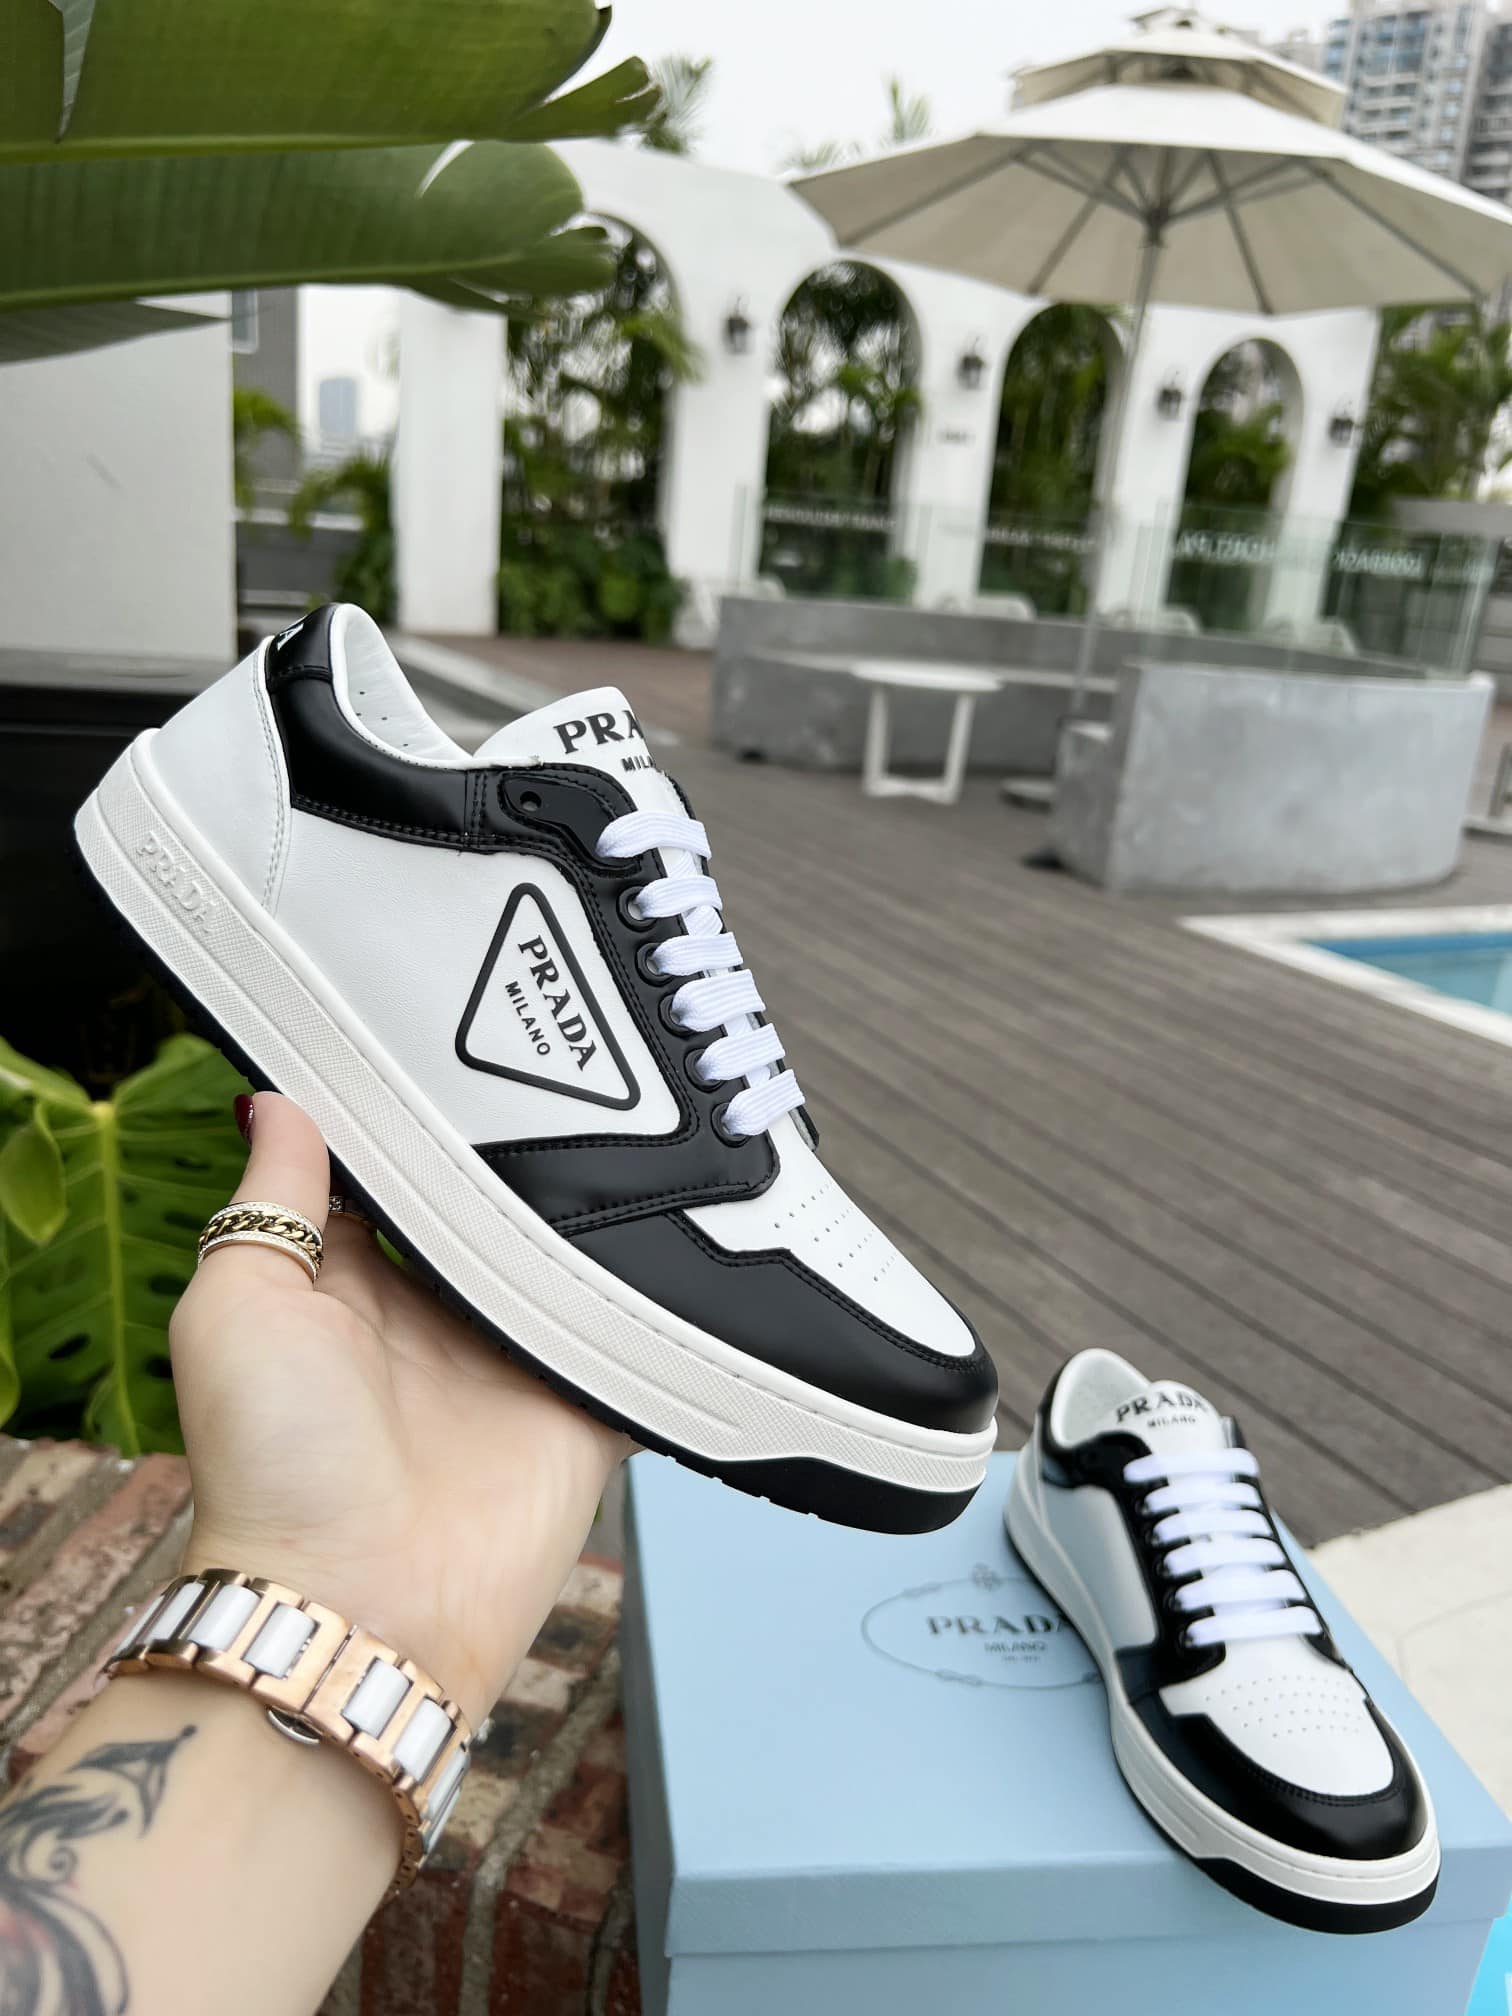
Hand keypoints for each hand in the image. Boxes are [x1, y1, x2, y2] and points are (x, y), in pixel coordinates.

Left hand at [171, 1093, 628, 1726]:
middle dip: (522, 1149)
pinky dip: (664, 1296)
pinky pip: (638, 1333)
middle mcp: (438, 1315)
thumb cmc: (272, 1467)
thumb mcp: (236, 1305)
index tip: (449, 1031)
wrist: (363, 1602)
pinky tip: (688, 1229)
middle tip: (564, 1064)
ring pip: (571, 1256)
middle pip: (492, 1206)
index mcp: (352, 1282)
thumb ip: (270, 1202)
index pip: (395, 1174)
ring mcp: (516, 1359)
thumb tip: (278, 1101)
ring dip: (598, 1210)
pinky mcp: (587, 1403)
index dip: (417, 1113)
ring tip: (637, 1117)